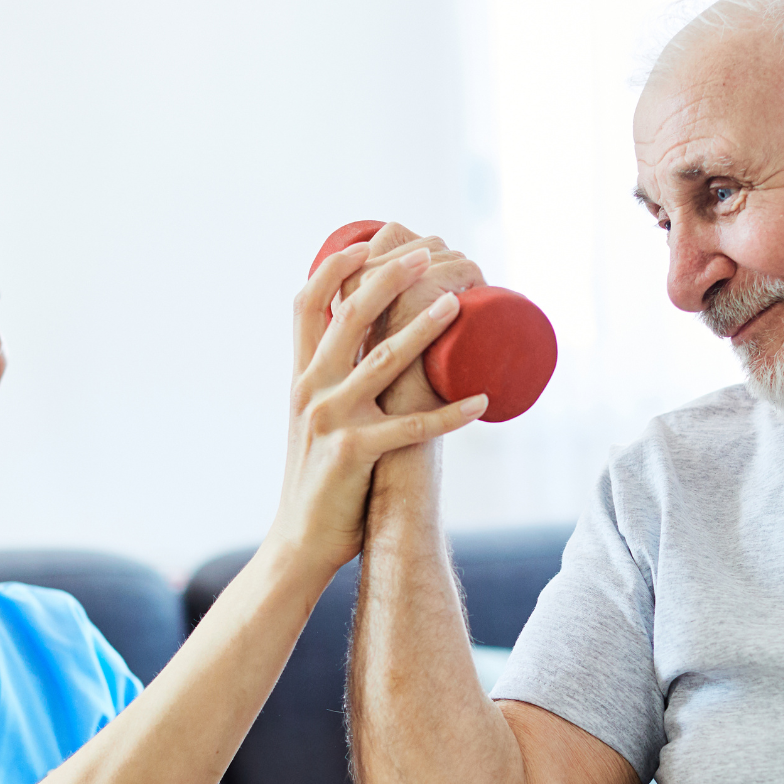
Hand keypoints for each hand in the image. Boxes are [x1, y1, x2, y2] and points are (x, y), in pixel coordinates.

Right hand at [268, 240, 487, 576]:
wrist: (300, 541)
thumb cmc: (321, 479)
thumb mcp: (315, 420)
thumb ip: (335, 386)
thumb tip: (373, 351)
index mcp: (300, 376)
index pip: (306, 304)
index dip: (337, 266)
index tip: (371, 241)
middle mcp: (310, 390)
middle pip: (346, 316)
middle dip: (388, 278)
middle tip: (427, 255)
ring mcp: (330, 419)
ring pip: (381, 360)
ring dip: (423, 328)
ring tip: (457, 303)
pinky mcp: (355, 453)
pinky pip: (412, 428)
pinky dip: (452, 414)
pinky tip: (482, 403)